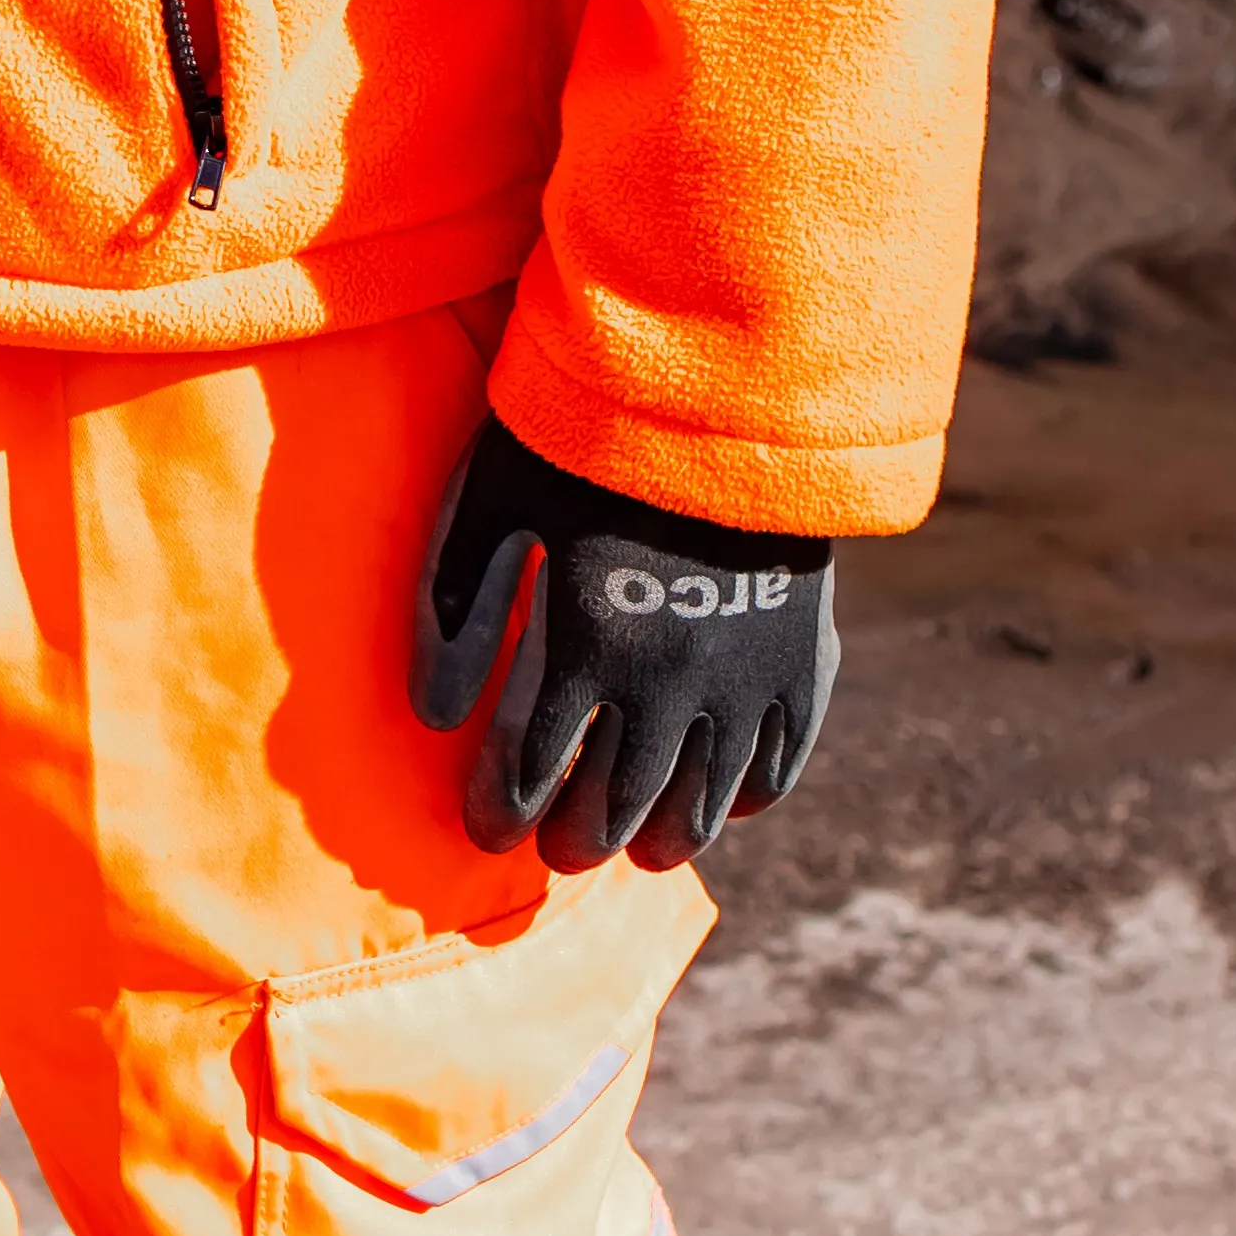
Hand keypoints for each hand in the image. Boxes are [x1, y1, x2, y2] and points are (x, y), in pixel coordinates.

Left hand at [409, 414, 836, 871]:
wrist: (723, 382)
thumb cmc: (591, 429)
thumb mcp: (499, 494)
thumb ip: (458, 600)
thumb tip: (432, 712)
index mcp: (587, 645)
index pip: (533, 770)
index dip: (504, 813)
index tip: (487, 831)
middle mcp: (668, 681)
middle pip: (617, 802)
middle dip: (580, 839)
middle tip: (560, 852)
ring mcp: (743, 676)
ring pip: (700, 799)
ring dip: (665, 838)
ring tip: (643, 851)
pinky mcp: (803, 657)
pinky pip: (780, 761)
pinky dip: (750, 796)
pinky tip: (728, 806)